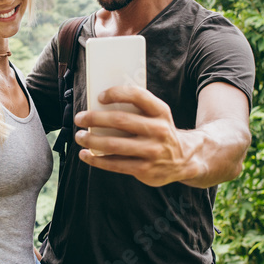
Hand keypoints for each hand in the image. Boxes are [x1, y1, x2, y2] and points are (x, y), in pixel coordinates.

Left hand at [73, 85, 191, 186]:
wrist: (184, 159)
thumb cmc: (159, 131)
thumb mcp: (157, 116)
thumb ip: (137, 110)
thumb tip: (99, 106)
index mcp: (161, 112)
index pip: (137, 96)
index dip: (116, 93)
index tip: (99, 97)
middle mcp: (159, 130)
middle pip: (120, 121)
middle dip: (94, 118)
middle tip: (79, 118)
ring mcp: (152, 151)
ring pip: (114, 145)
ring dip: (91, 140)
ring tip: (79, 137)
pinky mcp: (145, 169)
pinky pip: (115, 164)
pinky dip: (96, 160)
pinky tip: (85, 155)